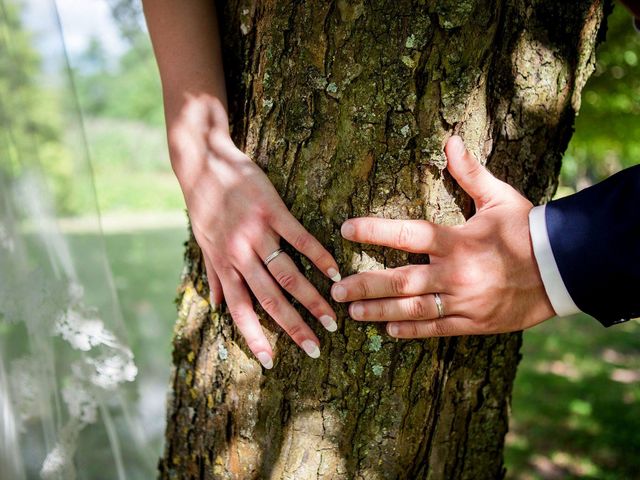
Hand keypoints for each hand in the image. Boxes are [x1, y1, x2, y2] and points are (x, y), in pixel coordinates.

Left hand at [169, 95, 339, 366]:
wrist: (203, 163)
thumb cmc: (204, 205)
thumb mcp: (202, 243)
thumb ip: (213, 276)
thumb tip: (215, 307)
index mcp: (223, 266)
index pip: (240, 311)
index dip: (255, 338)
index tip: (272, 363)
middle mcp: (239, 256)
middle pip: (269, 299)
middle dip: (294, 327)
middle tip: (316, 348)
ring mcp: (257, 233)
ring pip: (287, 274)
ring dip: (311, 299)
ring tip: (332, 316)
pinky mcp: (272, 210)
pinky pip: (299, 238)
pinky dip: (319, 256)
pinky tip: (335, 272)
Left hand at [331, 135, 554, 337]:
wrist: (563, 270)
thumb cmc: (526, 230)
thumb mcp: (500, 198)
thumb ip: (471, 173)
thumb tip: (450, 140)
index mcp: (459, 241)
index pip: (409, 234)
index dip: (375, 230)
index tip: (345, 228)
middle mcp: (457, 274)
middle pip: (401, 281)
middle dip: (365, 284)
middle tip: (336, 288)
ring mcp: (464, 302)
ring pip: (413, 309)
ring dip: (379, 311)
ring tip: (351, 312)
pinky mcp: (473, 323)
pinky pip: (437, 329)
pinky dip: (411, 330)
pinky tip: (389, 330)